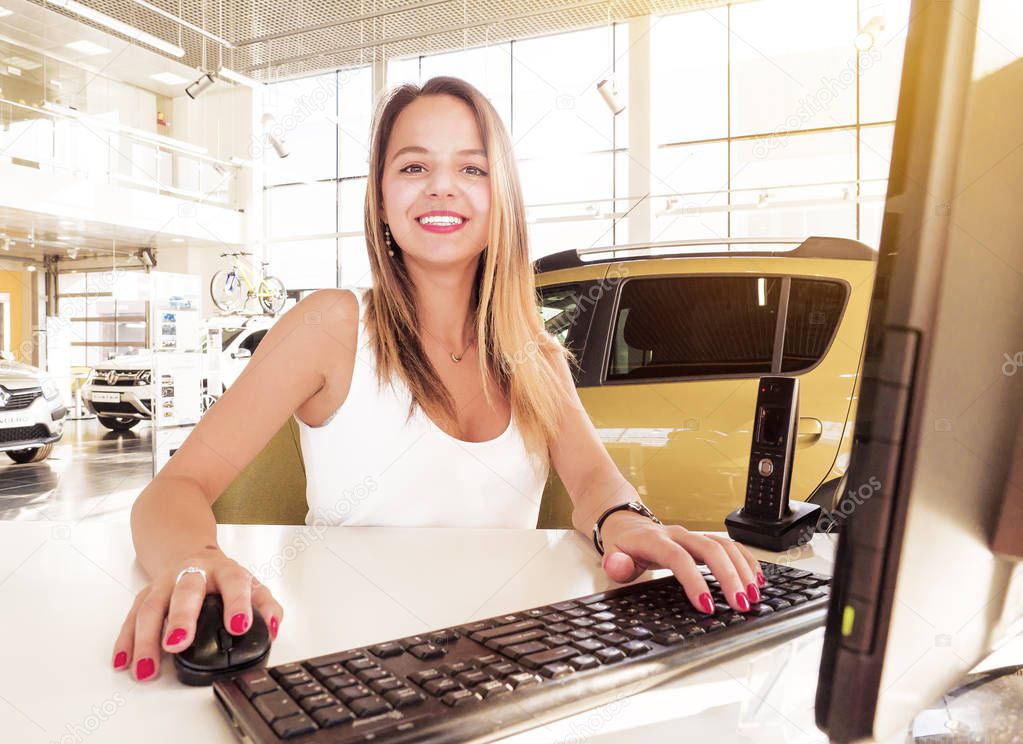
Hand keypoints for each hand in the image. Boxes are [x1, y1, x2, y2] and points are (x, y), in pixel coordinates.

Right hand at [111, 547, 283, 681]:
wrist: (191, 553)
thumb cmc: (223, 578)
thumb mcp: (251, 586)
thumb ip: (267, 607)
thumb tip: (273, 629)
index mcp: (225, 571)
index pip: (234, 583)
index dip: (238, 603)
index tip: (238, 626)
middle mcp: (193, 573)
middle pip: (185, 591)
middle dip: (181, 617)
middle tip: (178, 643)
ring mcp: (166, 583)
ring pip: (152, 606)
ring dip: (147, 638)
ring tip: (147, 667)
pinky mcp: (145, 595)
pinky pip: (132, 616)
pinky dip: (126, 640)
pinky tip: (124, 660)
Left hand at [597, 512, 764, 613]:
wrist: (627, 524)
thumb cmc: (623, 544)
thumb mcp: (612, 555)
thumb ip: (616, 563)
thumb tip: (618, 566)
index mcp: (656, 540)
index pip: (679, 558)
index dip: (694, 581)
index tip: (706, 605)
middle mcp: (679, 535)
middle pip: (710, 549)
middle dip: (729, 577)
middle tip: (741, 603)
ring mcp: (693, 536)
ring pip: (724, 545)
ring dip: (742, 569)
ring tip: (754, 595)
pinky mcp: (703, 540)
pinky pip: (730, 545)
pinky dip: (745, 560)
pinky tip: (756, 578)